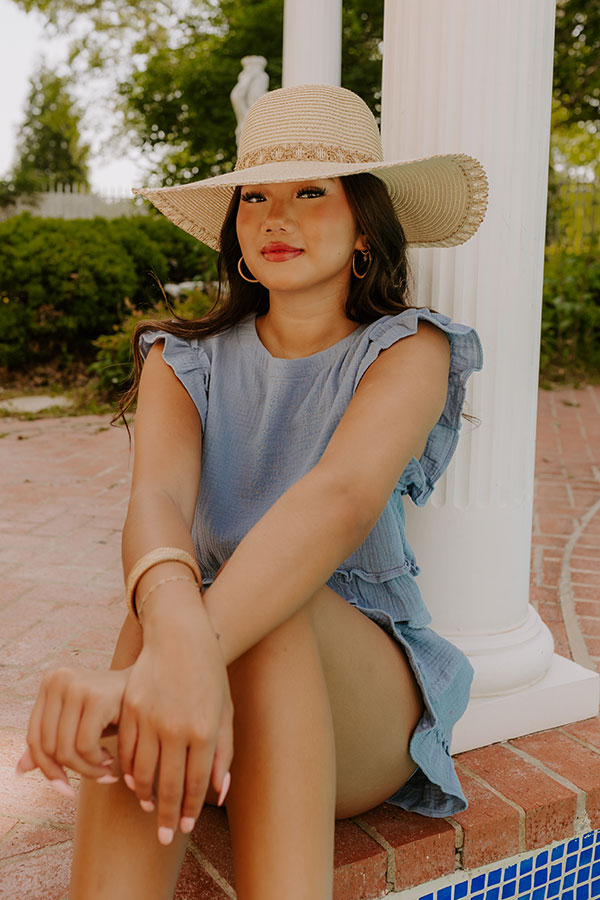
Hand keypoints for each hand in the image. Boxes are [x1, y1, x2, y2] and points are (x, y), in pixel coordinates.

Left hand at [16, 667, 130, 794]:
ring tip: (106, 769)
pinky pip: (85, 746)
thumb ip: (52, 743)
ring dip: (87, 770)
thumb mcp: (79, 725)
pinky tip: (111, 758)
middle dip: (72, 772)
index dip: (47, 769)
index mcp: (50, 683)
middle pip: (48, 747)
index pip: (34, 737)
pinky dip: (96, 761)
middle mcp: (58, 680)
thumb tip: (20, 769)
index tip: (65, 789)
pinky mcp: (96, 696)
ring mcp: (76, 685)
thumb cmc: (113, 709)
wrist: (151, 690)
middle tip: (96, 777)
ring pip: (66, 750)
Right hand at [118, 601, 233, 844]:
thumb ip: (224, 754)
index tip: (183, 828)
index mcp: (204, 730)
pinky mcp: (130, 708)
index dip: (188, 809)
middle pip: (166, 784)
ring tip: (147, 806)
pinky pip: (124, 750)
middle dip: (164, 815)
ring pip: (141, 771)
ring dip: (143, 795)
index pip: (195, 783)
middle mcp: (176, 727)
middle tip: (162, 836)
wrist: (181, 637)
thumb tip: (219, 794)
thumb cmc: (210, 676)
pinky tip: (132, 779)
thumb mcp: (225, 713)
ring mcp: (150, 717)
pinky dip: (127, 770)